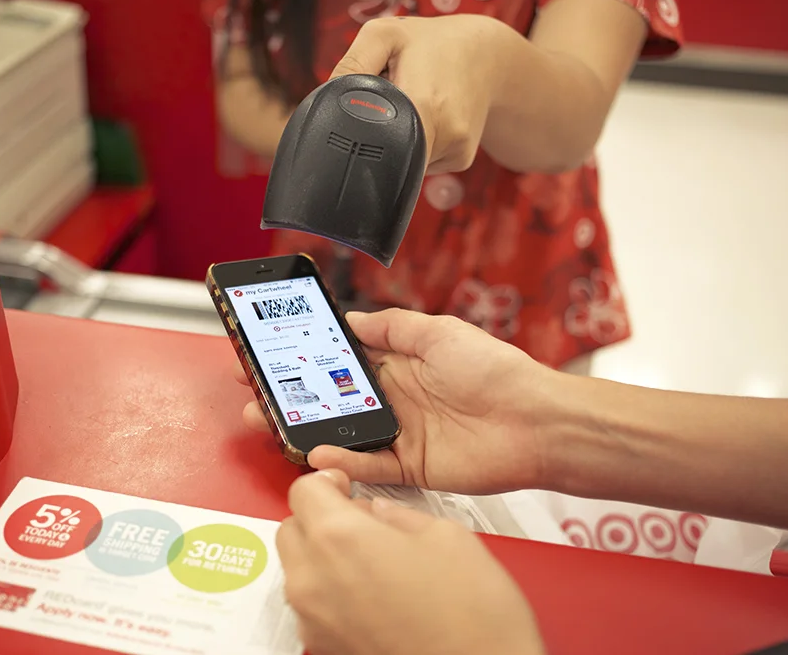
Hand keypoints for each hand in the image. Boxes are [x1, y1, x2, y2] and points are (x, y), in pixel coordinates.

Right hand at [235, 308, 561, 495]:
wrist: (534, 421)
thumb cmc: (494, 371)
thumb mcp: (437, 333)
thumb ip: (391, 328)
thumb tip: (351, 320)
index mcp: (398, 364)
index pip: (338, 362)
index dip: (303, 358)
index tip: (269, 353)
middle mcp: (393, 399)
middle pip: (330, 399)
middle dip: (289, 395)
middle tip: (253, 391)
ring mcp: (398, 434)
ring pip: (339, 434)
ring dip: (303, 429)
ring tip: (269, 421)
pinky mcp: (409, 467)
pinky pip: (367, 466)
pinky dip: (341, 462)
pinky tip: (317, 452)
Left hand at [278, 469, 545, 654]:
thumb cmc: (473, 619)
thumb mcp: (447, 537)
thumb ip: (400, 516)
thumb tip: (382, 515)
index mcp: (340, 538)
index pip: (304, 490)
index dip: (326, 481)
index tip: (344, 485)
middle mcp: (314, 579)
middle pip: (292, 528)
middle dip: (319, 517)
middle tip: (358, 520)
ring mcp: (314, 619)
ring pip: (298, 569)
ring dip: (322, 556)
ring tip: (371, 560)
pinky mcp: (322, 647)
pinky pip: (311, 606)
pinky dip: (330, 592)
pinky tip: (372, 594)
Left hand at [329, 15, 515, 174]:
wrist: (489, 54)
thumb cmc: (432, 43)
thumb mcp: (385, 36)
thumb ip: (350, 67)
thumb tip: (328, 104)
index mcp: (423, 106)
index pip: (379, 150)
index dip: (362, 143)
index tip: (362, 126)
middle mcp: (444, 136)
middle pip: (389, 157)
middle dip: (380, 135)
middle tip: (391, 102)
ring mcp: (455, 152)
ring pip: (406, 161)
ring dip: (400, 137)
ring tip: (414, 102)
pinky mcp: (460, 160)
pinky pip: (424, 161)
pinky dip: (418, 142)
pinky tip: (428, 116)